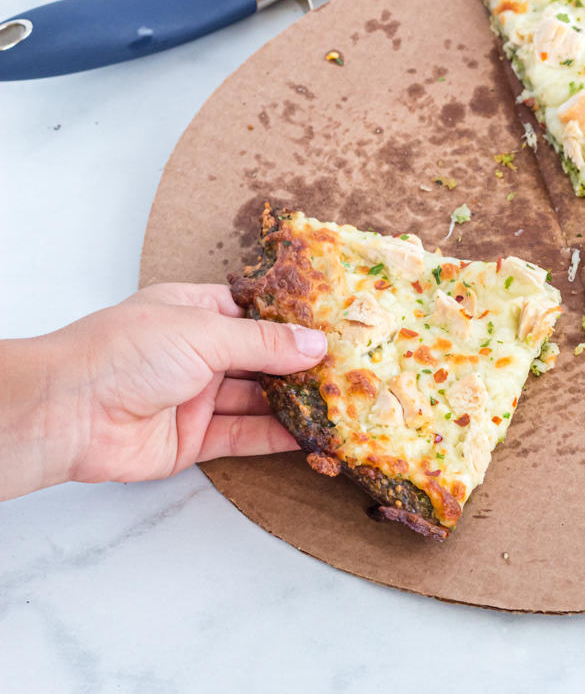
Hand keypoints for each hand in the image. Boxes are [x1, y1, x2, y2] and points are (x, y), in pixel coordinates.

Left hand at [0, 283, 326, 499]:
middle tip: (349, 369)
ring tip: (341, 403)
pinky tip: (310, 435)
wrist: (67, 413)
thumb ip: (264, 342)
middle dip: (301, 364)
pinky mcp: (193, 439)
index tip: (336, 325)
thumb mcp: (203, 332)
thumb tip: (315, 345)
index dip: (292, 319)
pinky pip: (244, 437)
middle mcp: (195, 353)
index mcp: (192, 312)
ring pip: (257, 399)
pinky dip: (277, 437)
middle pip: (260, 358)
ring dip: (295, 402)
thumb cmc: (123, 353)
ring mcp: (194, 397)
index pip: (253, 312)